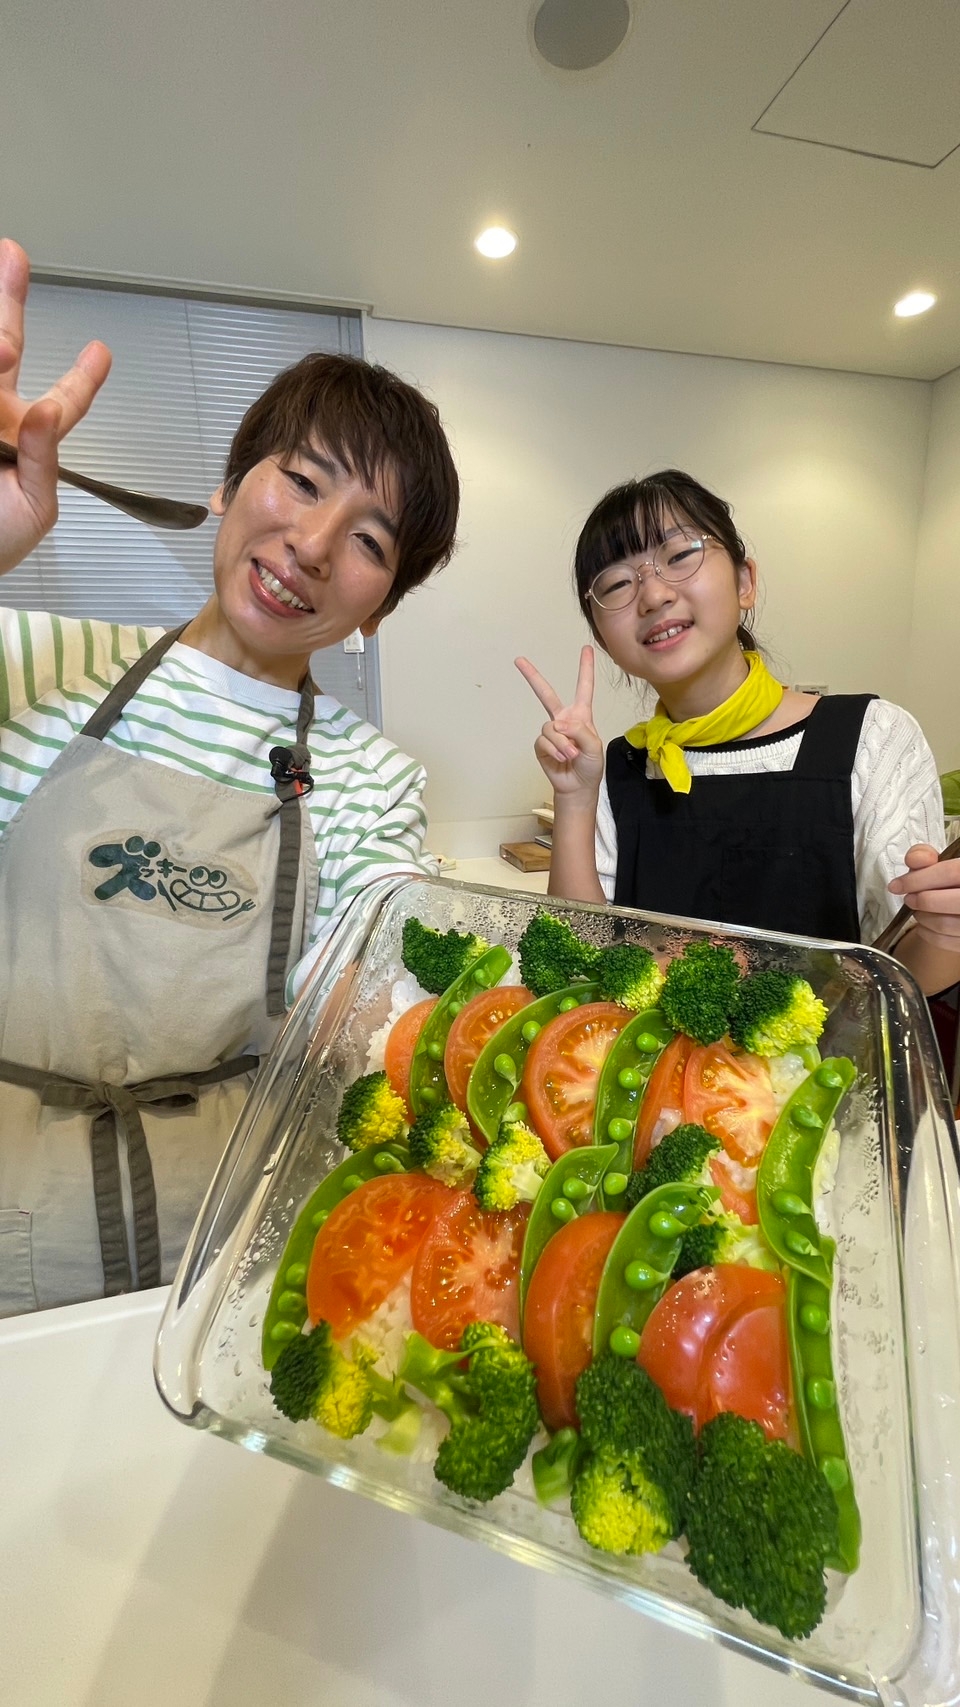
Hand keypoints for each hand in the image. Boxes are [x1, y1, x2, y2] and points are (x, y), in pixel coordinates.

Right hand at [0, 238, 111, 573]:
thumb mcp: (34, 509)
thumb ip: (43, 460)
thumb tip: (44, 411)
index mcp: (27, 440)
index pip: (62, 402)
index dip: (82, 376)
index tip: (100, 350)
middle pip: (4, 348)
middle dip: (8, 300)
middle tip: (12, 254)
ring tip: (2, 322)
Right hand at [515, 645, 604, 799]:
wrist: (578, 787)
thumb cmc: (590, 766)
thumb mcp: (595, 746)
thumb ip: (581, 730)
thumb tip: (559, 723)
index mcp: (581, 715)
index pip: (584, 687)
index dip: (585, 668)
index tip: (586, 648)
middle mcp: (563, 719)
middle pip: (546, 693)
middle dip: (532, 676)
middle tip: (519, 660)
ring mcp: (551, 732)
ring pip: (550, 727)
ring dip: (562, 743)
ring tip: (572, 755)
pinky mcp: (541, 745)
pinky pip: (544, 741)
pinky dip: (554, 750)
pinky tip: (562, 758)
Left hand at [888, 844, 959, 953]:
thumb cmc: (954, 879)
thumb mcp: (945, 861)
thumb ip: (926, 855)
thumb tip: (914, 861)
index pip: (949, 873)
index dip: (918, 879)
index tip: (897, 885)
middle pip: (944, 901)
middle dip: (920, 900)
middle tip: (910, 898)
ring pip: (944, 924)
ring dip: (922, 917)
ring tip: (919, 910)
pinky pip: (947, 942)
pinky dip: (929, 934)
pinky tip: (925, 925)